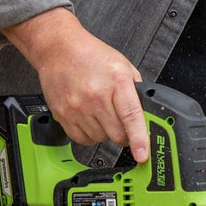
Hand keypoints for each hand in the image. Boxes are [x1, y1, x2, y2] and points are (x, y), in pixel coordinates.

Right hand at [3, 8, 149, 162]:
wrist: (59, 50)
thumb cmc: (92, 56)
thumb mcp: (124, 66)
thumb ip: (136, 92)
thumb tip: (147, 116)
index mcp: (116, 82)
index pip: (131, 116)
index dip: (139, 139)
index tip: (143, 155)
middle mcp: (96, 96)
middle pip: (117, 134)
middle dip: (125, 134)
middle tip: (123, 124)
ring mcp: (77, 107)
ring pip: (100, 139)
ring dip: (106, 132)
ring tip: (101, 113)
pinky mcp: (63, 115)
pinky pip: (82, 139)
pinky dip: (90, 135)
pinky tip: (90, 119)